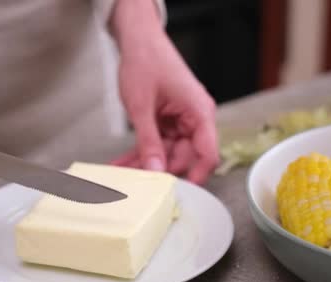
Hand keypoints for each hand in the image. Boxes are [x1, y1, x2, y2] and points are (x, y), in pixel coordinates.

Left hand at [109, 1, 218, 184]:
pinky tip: (124, 162)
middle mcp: (195, 118)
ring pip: (167, 151)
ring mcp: (181, 120)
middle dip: (160, 169)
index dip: (197, 174)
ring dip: (145, 162)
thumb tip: (155, 170)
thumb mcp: (142, 107)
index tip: (181, 192)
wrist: (137, 39)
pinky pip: (157, 141)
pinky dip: (142, 150)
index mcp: (199, 112)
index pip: (207, 152)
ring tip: (123, 173)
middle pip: (184, 155)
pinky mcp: (168, 120)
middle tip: (137, 183)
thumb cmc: (146, 62)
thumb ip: (149, 141)